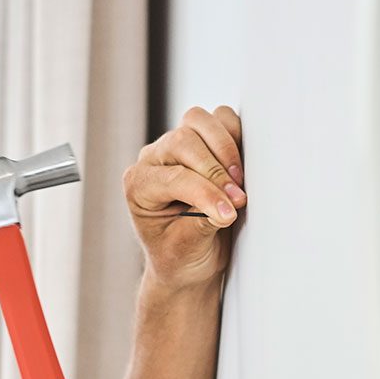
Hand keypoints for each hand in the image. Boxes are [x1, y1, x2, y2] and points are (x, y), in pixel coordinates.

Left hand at [122, 104, 245, 290]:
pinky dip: (234, 134)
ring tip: (238, 181)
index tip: (228, 212)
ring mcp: (176, 145)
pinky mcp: (203, 139)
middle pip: (183, 140)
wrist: (188, 260)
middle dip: (216, 169)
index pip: (174, 177)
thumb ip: (203, 222)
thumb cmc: (179, 255)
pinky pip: (220, 118)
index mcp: (139, 186)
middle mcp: (153, 160)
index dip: (205, 193)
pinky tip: (240, 166)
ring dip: (225, 147)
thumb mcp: (186, 247)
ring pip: (198, 120)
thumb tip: (229, 202)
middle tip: (237, 198)